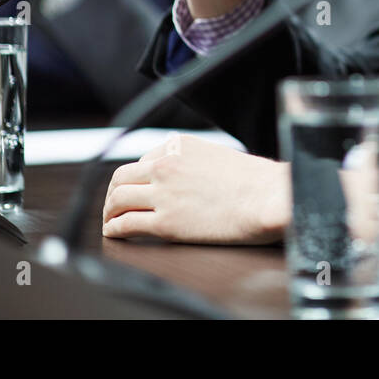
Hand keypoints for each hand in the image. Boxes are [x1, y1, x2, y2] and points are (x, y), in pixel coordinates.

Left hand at [102, 133, 290, 243]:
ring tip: (111, 220)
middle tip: (115, 206)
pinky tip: (115, 233)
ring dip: (109, 211)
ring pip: (117, 200)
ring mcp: (164, 194)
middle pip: (121, 177)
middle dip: (114, 193)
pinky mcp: (166, 223)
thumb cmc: (256, 181)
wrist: (269, 197)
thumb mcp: (219, 155)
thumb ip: (195, 162)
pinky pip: (126, 225)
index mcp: (178, 145)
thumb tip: (187, 176)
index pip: (142, 160)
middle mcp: (165, 165)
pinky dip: (114, 229)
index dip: (135, 178)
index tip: (135, 189)